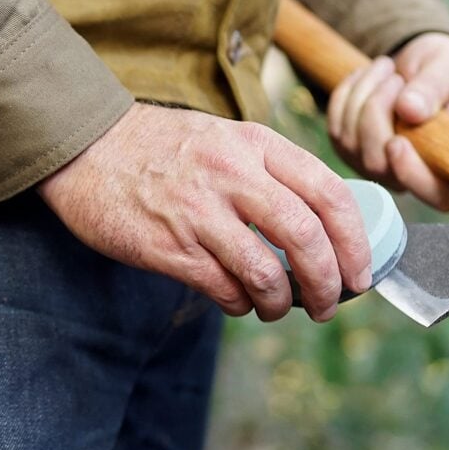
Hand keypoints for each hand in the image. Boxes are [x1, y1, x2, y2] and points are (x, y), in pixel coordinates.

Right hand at [37, 103, 372, 321]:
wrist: (87, 147)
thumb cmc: (164, 148)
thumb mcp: (227, 139)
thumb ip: (271, 172)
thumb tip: (323, 226)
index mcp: (256, 144)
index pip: (329, 192)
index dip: (355, 241)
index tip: (361, 272)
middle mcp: (233, 174)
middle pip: (306, 237)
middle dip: (329, 282)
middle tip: (331, 305)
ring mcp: (199, 212)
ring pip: (267, 273)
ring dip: (283, 304)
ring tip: (279, 310)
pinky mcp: (168, 247)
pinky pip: (224, 289)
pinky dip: (242, 304)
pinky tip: (241, 302)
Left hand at [328, 32, 448, 210]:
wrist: (422, 64)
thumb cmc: (447, 71)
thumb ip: (436, 88)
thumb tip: (410, 111)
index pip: (437, 194)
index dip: (411, 175)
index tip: (397, 141)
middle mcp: (412, 177)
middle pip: (379, 165)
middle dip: (378, 112)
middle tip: (396, 76)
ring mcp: (377, 168)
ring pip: (352, 144)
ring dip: (363, 96)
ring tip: (386, 68)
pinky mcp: (350, 151)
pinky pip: (335, 127)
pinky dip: (347, 94)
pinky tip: (367, 76)